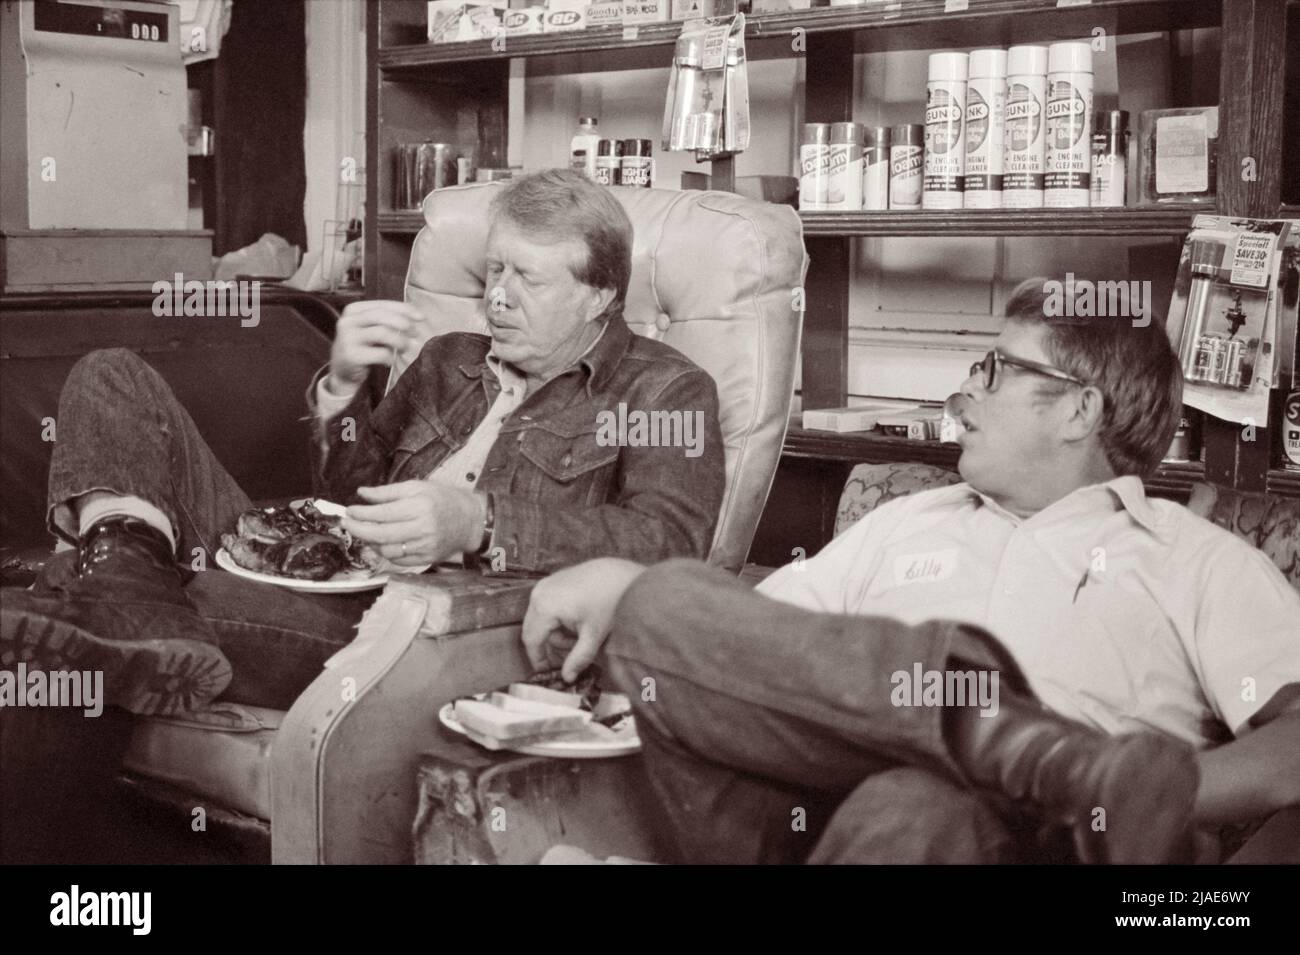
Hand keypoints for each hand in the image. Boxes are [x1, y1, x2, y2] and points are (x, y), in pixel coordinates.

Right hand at [328, 300, 425, 393]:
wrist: (343, 371)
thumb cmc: (363, 347)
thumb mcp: (371, 329)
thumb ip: (388, 320)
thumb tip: (418, 317)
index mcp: (353, 310)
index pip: (383, 304)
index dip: (404, 309)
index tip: (421, 317)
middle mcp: (348, 321)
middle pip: (382, 316)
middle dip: (403, 324)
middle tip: (415, 334)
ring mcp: (348, 338)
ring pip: (382, 333)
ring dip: (400, 341)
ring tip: (405, 349)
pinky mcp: (352, 356)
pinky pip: (380, 353)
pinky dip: (390, 357)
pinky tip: (390, 361)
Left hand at [341, 481, 484, 566]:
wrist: (470, 520)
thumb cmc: (443, 499)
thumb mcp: (417, 487)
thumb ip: (388, 492)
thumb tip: (362, 493)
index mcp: (419, 506)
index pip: (382, 513)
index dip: (361, 513)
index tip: (350, 510)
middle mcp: (422, 528)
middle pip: (380, 534)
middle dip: (358, 530)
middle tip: (347, 524)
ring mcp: (424, 546)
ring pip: (387, 550)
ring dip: (371, 542)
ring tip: (366, 532)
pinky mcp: (426, 558)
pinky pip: (398, 560)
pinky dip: (386, 552)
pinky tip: (383, 542)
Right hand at [521, 558, 645, 681]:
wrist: (623, 573)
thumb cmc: (609, 601)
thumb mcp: (593, 635)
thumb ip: (578, 659)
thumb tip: (567, 678)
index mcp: (544, 606)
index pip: (531, 640)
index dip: (538, 659)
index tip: (548, 672)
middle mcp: (539, 593)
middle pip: (535, 629)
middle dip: (553, 644)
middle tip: (573, 653)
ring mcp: (546, 583)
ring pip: (542, 618)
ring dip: (559, 631)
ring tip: (582, 634)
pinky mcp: (555, 579)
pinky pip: (549, 605)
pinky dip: (561, 618)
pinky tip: (580, 620)